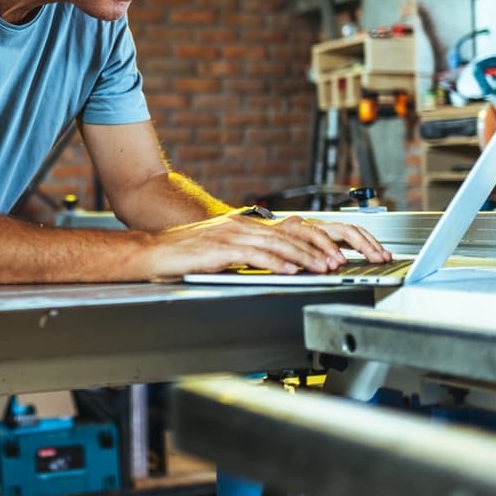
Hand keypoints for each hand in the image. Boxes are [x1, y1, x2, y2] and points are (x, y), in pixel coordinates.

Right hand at [144, 211, 390, 278]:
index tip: (340, 255)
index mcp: (246, 225)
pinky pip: (253, 254)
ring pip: (277, 244)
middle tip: (343, 261)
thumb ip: (252, 257)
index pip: (291, 231)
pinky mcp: (219, 248)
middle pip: (290, 234)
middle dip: (321, 248)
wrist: (152, 254)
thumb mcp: (225, 254)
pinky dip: (275, 262)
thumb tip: (281, 268)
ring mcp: (231, 234)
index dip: (318, 242)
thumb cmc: (185, 258)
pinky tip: (289, 270)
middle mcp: (242, 225)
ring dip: (305, 257)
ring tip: (326, 267)